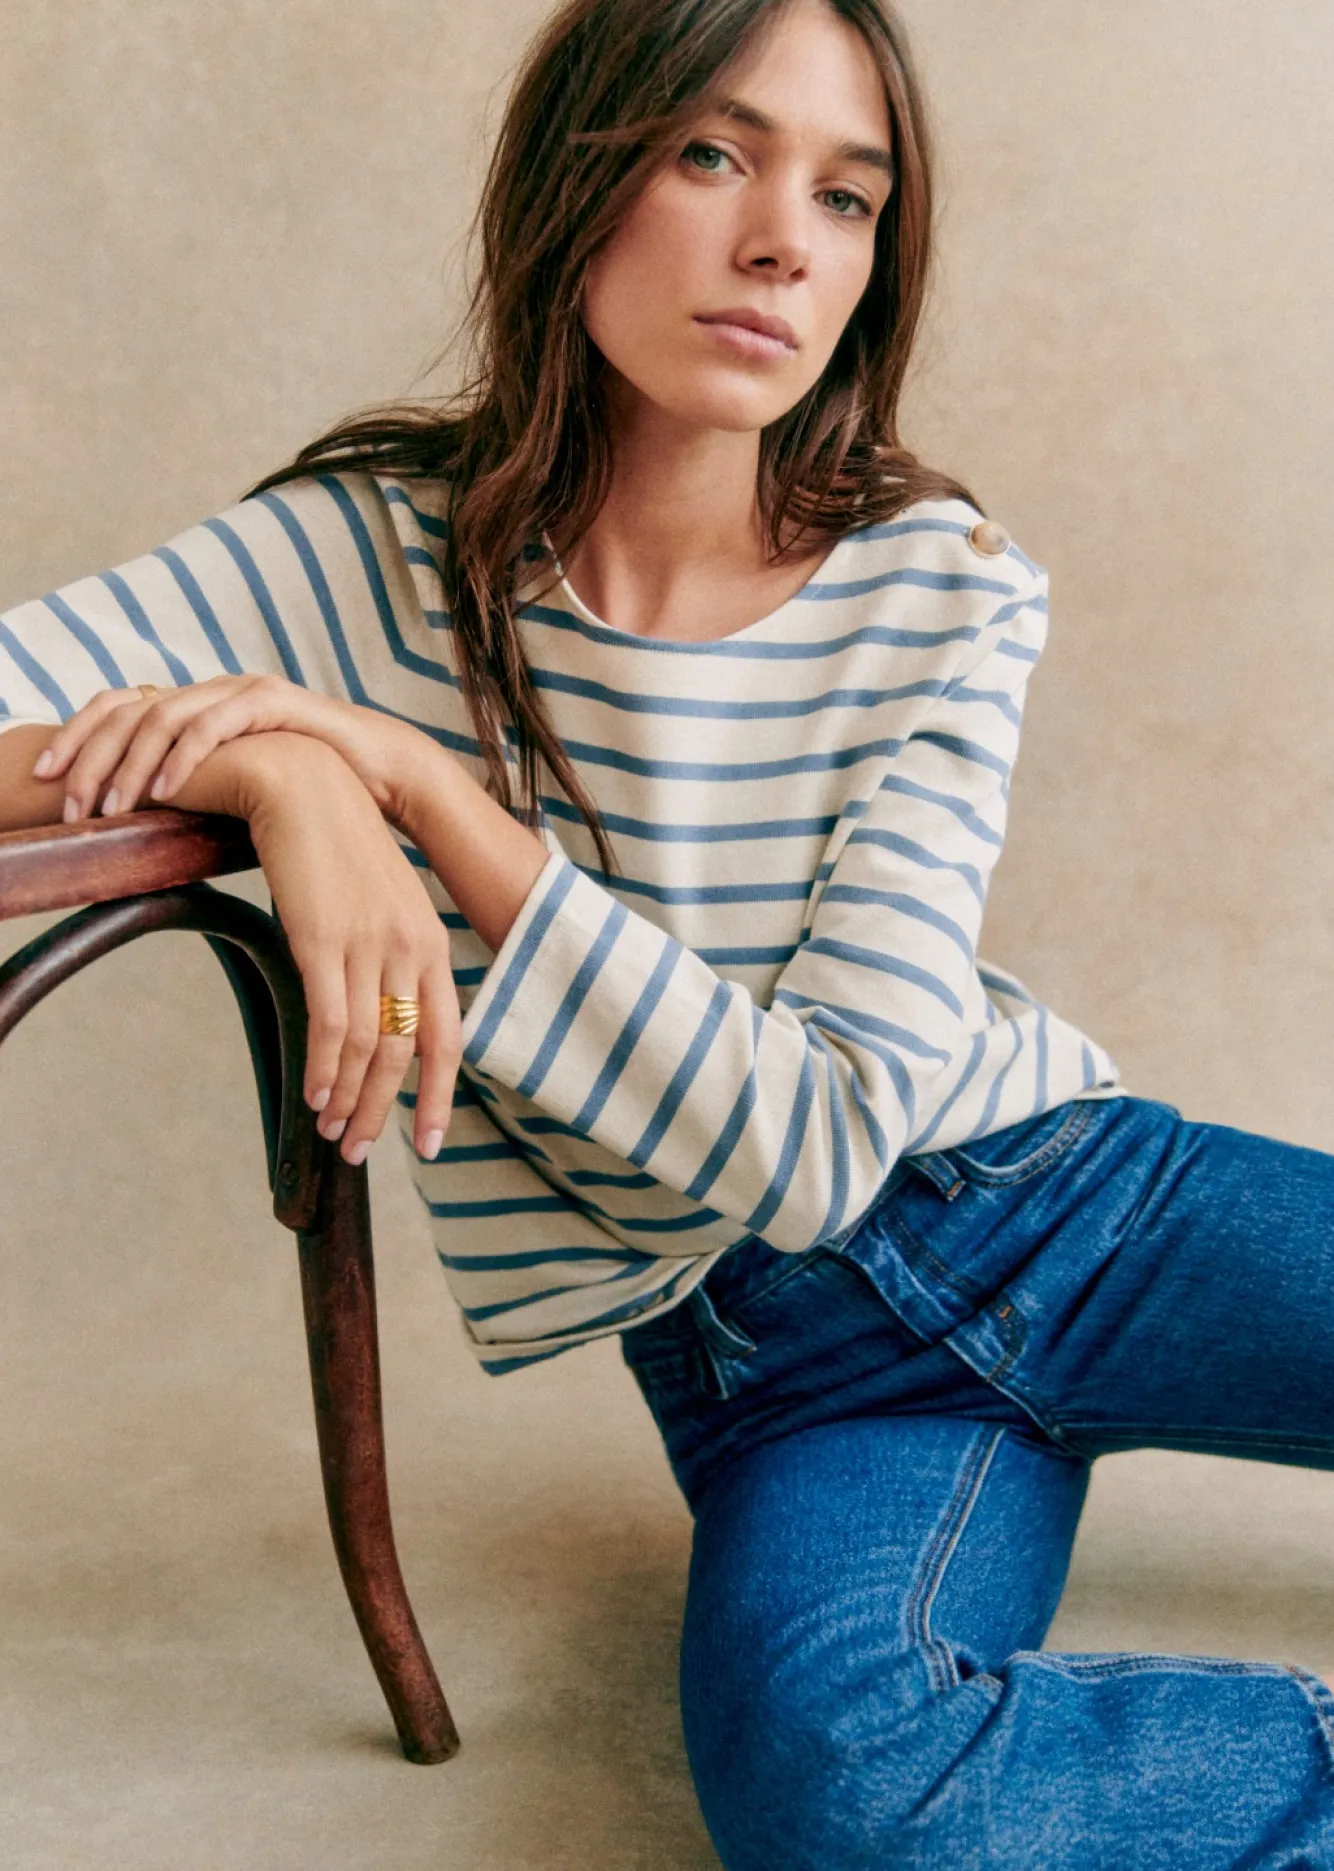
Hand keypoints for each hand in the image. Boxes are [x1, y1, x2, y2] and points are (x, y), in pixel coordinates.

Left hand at [31, 676, 429, 827]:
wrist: (383, 772)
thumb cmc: (314, 789)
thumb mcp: (239, 791)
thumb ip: (196, 795)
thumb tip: (146, 829)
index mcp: (196, 707)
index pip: (118, 710)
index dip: (76, 741)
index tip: (45, 783)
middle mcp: (211, 690)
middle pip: (126, 708)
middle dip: (88, 757)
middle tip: (68, 803)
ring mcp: (240, 690)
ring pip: (162, 716)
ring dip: (129, 765)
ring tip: (109, 807)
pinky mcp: (273, 700)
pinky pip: (214, 724)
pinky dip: (184, 757)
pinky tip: (164, 791)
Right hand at [239, 738, 460, 1167]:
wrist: (302, 785)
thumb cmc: (336, 847)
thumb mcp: (380, 904)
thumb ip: (387, 958)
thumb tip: (375, 1020)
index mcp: (430, 942)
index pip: (448, 1038)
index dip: (438, 1096)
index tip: (429, 1143)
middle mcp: (410, 948)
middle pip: (408, 1054)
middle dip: (384, 1113)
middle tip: (359, 1152)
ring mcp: (368, 945)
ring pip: (368, 1048)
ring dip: (348, 1100)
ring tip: (331, 1132)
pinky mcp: (322, 940)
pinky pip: (330, 1023)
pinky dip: (323, 1067)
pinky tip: (312, 1094)